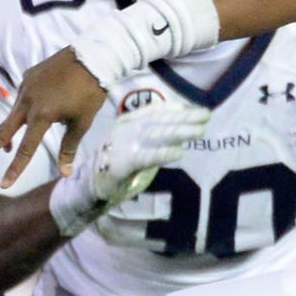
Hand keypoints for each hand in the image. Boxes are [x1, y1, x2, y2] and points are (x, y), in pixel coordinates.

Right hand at [0, 47, 105, 187]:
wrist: (93, 56)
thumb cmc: (91, 91)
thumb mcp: (83, 121)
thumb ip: (69, 147)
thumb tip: (65, 173)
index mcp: (42, 115)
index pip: (26, 148)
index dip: (16, 168)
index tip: (4, 184)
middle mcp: (28, 101)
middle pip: (4, 130)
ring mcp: (25, 87)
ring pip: (15, 113)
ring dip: (14, 129)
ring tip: (9, 147)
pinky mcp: (27, 76)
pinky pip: (24, 96)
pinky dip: (27, 107)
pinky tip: (40, 106)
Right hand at [48, 102, 210, 236]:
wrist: (88, 187)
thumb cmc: (119, 163)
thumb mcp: (138, 143)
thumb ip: (156, 131)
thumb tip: (183, 117)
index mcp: (128, 122)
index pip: (155, 112)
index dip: (176, 109)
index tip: (196, 108)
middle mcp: (125, 130)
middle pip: (159, 122)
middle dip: (184, 118)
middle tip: (206, 115)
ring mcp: (122, 146)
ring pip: (155, 136)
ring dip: (179, 132)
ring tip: (200, 131)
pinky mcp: (121, 165)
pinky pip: (144, 158)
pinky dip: (162, 154)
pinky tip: (179, 153)